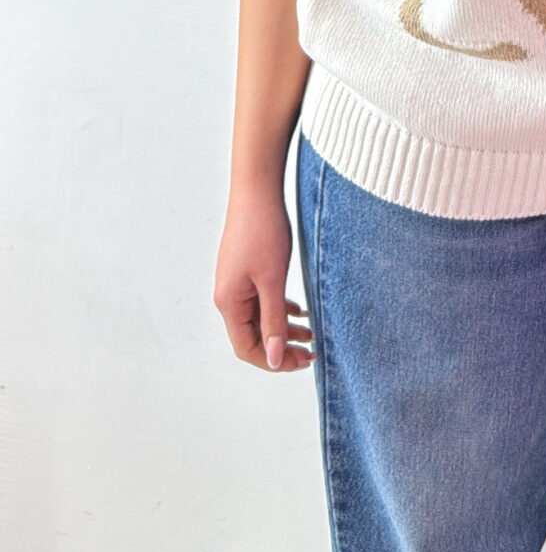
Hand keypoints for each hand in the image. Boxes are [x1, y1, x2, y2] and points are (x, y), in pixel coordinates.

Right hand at [214, 187, 315, 372]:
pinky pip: (261, 301)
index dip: (274, 361)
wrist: (257, 191)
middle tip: (310, 353)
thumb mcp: (272, 280)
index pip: (247, 348)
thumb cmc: (263, 231)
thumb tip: (274, 359)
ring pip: (258, 318)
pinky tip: (299, 310)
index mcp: (229, 302)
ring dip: (283, 329)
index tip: (302, 361)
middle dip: (280, 348)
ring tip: (310, 334)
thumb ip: (274, 321)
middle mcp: (228, 296)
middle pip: (252, 336)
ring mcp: (235, 282)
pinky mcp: (245, 271)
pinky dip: (279, 309)